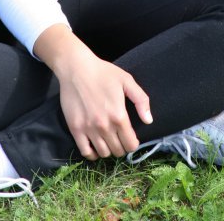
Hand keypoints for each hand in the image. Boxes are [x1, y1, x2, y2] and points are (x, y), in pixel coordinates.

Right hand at [34, 25, 151, 159]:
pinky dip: (92, 154)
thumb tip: (148, 121)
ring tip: (109, 141)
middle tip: (120, 139)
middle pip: (118, 151)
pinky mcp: (75, 129)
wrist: (77, 69)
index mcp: (119, 115)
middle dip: (122, 147)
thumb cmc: (103, 73)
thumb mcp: (127, 81)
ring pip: (103, 153)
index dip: (133, 144)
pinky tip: (95, 147)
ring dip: (109, 150)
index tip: (132, 139)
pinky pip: (85, 152)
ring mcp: (88, 129)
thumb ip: (141, 100)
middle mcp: (104, 126)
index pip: (130, 144)